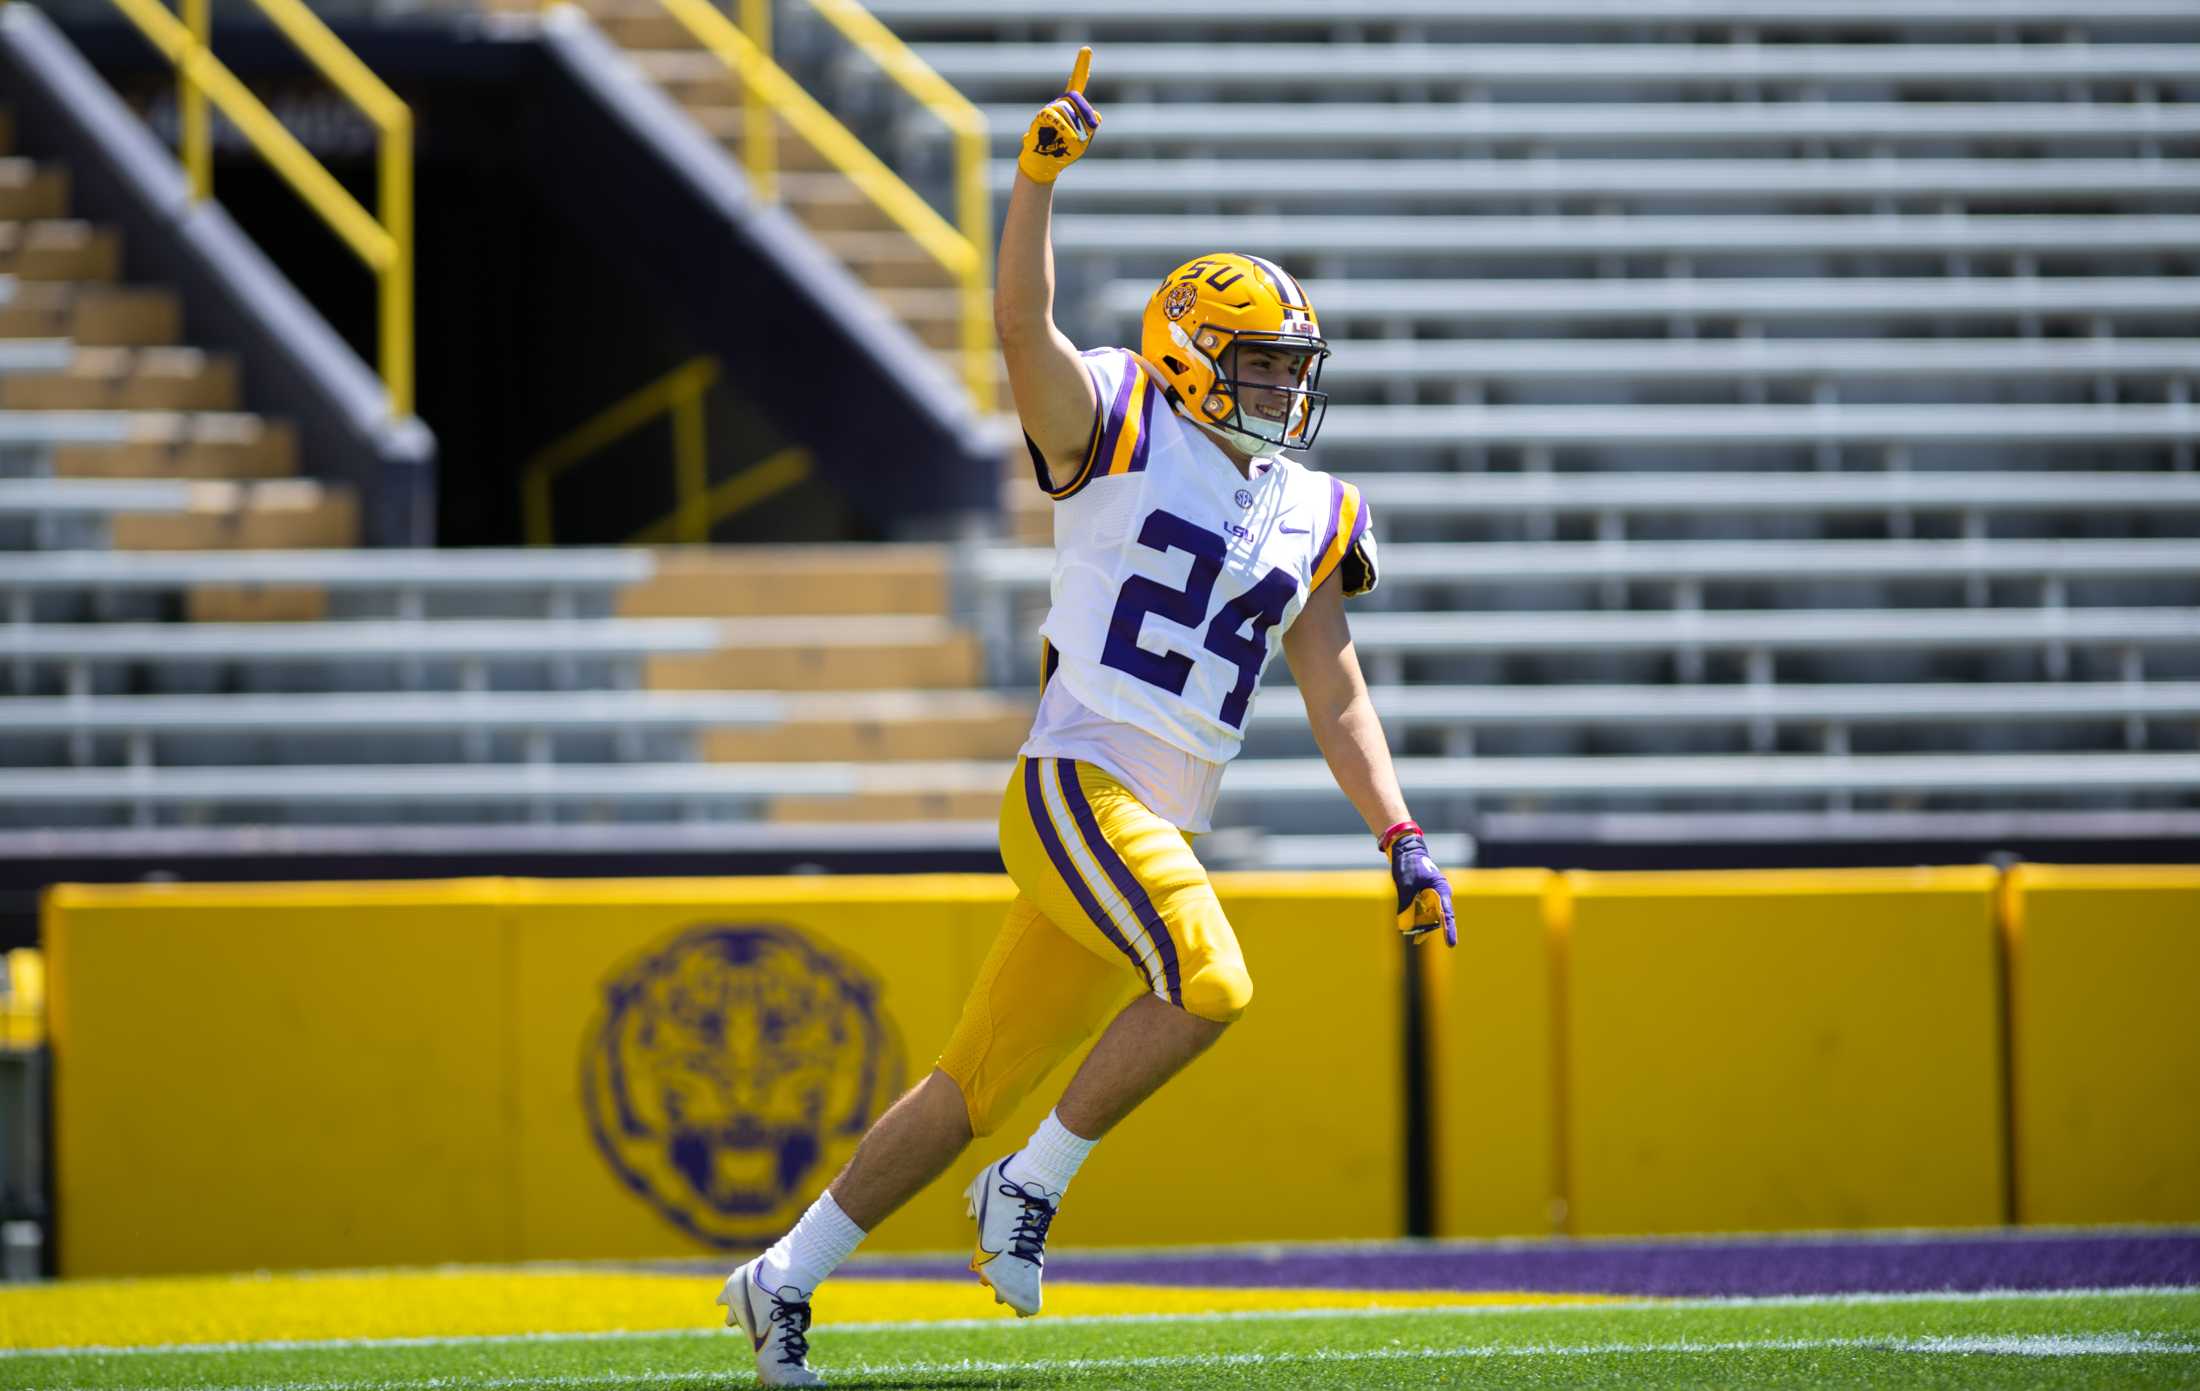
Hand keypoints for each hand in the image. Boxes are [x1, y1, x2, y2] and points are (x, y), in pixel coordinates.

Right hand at [1018, 47, 1099, 184]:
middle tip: (1092, 126)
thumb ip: (1091, 127)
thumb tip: (1096, 116)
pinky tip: (1073, 137)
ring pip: (1067, 108)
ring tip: (1076, 139)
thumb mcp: (1084, 141)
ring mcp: (1050, 109)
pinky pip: (1054, 116)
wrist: (1045, 165)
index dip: (1081, 67)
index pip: (1077, 83)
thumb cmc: (1064, 152)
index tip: (1086, 50)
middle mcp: (1059, 104)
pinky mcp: (1041, 118)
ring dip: (1076, 123)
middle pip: (1075, 97)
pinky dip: (1066, 127)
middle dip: (1085, 111)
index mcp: (1071, 107)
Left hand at [1387, 830, 1455, 947]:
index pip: (1447, 913)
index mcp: (1441, 889)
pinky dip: (1417, 919)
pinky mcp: (1425, 897)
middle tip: (1416, 938)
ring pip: (1430, 916)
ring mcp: (1433, 896)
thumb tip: (1404, 925)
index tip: (1451, 944)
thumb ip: (1406, 904)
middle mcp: (1440, 894)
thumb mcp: (1405, 885)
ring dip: (1421, 925)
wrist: (1405, 851)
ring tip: (1410, 933)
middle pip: (1438, 918)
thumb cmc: (1408, 865)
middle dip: (1428, 928)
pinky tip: (1409, 928)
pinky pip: (1423, 912)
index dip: (1449, 930)